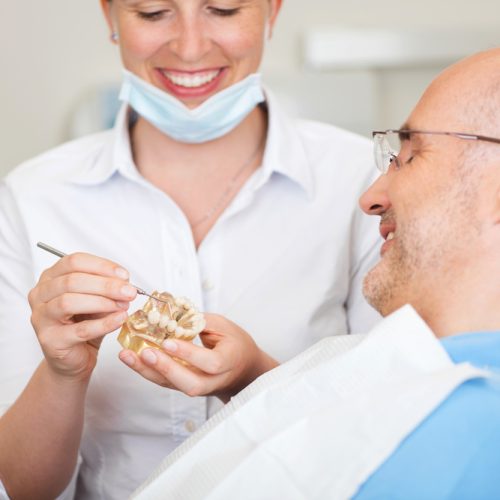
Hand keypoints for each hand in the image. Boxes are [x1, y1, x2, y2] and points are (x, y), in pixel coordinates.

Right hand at [29, 252, 136, 380]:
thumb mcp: (97, 299)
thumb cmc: (83, 323)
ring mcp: (41, 318)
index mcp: (51, 277)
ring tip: (123, 305)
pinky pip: (79, 330)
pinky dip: (103, 324)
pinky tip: (119, 319)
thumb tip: (125, 285)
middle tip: (129, 291)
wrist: (75, 356)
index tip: (124, 275)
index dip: (102, 266)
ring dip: (102, 302)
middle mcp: (41, 295)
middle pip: (72, 281)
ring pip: (68, 302)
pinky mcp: (50, 340)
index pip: (74, 262)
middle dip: (106, 285)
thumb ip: (107, 289)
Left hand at [119, 314, 278, 402]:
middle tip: (145, 352)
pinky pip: (166, 382)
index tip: (168, 341)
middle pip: (189, 383)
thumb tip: (173, 315)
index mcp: (229, 361)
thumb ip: (200, 322)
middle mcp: (214, 380)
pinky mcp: (186, 387)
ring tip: (127, 356)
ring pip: (173, 386)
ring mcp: (200, 387)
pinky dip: (147, 371)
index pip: (210, 363)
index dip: (189, 354)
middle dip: (165, 368)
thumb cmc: (235, 343)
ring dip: (148, 372)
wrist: (244, 370)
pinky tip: (131, 358)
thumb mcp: (225, 326)